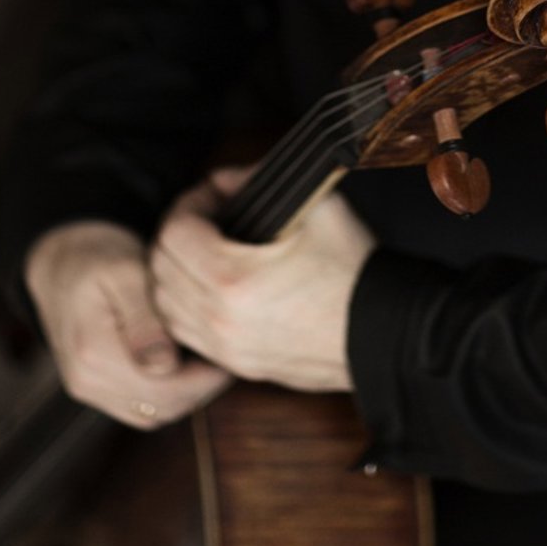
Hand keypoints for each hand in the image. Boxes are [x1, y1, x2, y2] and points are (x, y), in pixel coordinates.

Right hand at [24, 220, 227, 428]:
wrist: (61, 260)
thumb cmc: (97, 256)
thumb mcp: (125, 273)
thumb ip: (144, 320)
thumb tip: (165, 366)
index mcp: (93, 353)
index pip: (162, 389)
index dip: (204, 379)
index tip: (230, 354)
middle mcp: (86, 381)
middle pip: (159, 408)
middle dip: (201, 389)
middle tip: (229, 358)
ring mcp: (88, 388)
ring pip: (152, 413)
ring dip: (186, 395)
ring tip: (211, 362)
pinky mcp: (95, 388)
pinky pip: (139, 407)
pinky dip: (167, 395)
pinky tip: (186, 367)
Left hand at [150, 172, 375, 390]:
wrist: (385, 333)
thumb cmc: (355, 270)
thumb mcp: (317, 208)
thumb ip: (263, 183)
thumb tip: (231, 179)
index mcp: (233, 279)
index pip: (175, 233)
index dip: (189, 203)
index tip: (212, 194)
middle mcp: (220, 320)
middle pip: (161, 270)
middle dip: (177, 235)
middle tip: (206, 218)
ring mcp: (227, 349)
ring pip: (166, 308)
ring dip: (176, 274)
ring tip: (205, 253)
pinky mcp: (239, 366)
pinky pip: (189, 336)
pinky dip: (188, 308)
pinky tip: (214, 289)